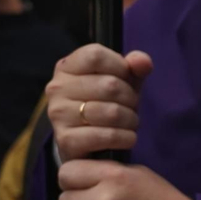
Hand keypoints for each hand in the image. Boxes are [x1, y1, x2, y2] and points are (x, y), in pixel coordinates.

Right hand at [47, 45, 151, 161]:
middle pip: (110, 85)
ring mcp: (59, 114)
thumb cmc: (105, 104)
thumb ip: (134, 67)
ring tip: (129, 123)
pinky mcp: (66, 140)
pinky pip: (108, 136)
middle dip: (131, 99)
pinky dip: (126, 138)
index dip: (120, 67)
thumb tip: (143, 62)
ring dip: (131, 120)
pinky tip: (126, 138)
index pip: (96, 56)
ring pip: (112, 112)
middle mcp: (57, 88)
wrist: (84, 144)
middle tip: (131, 107)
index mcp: (66, 67)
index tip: (126, 79)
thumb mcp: (121, 81)